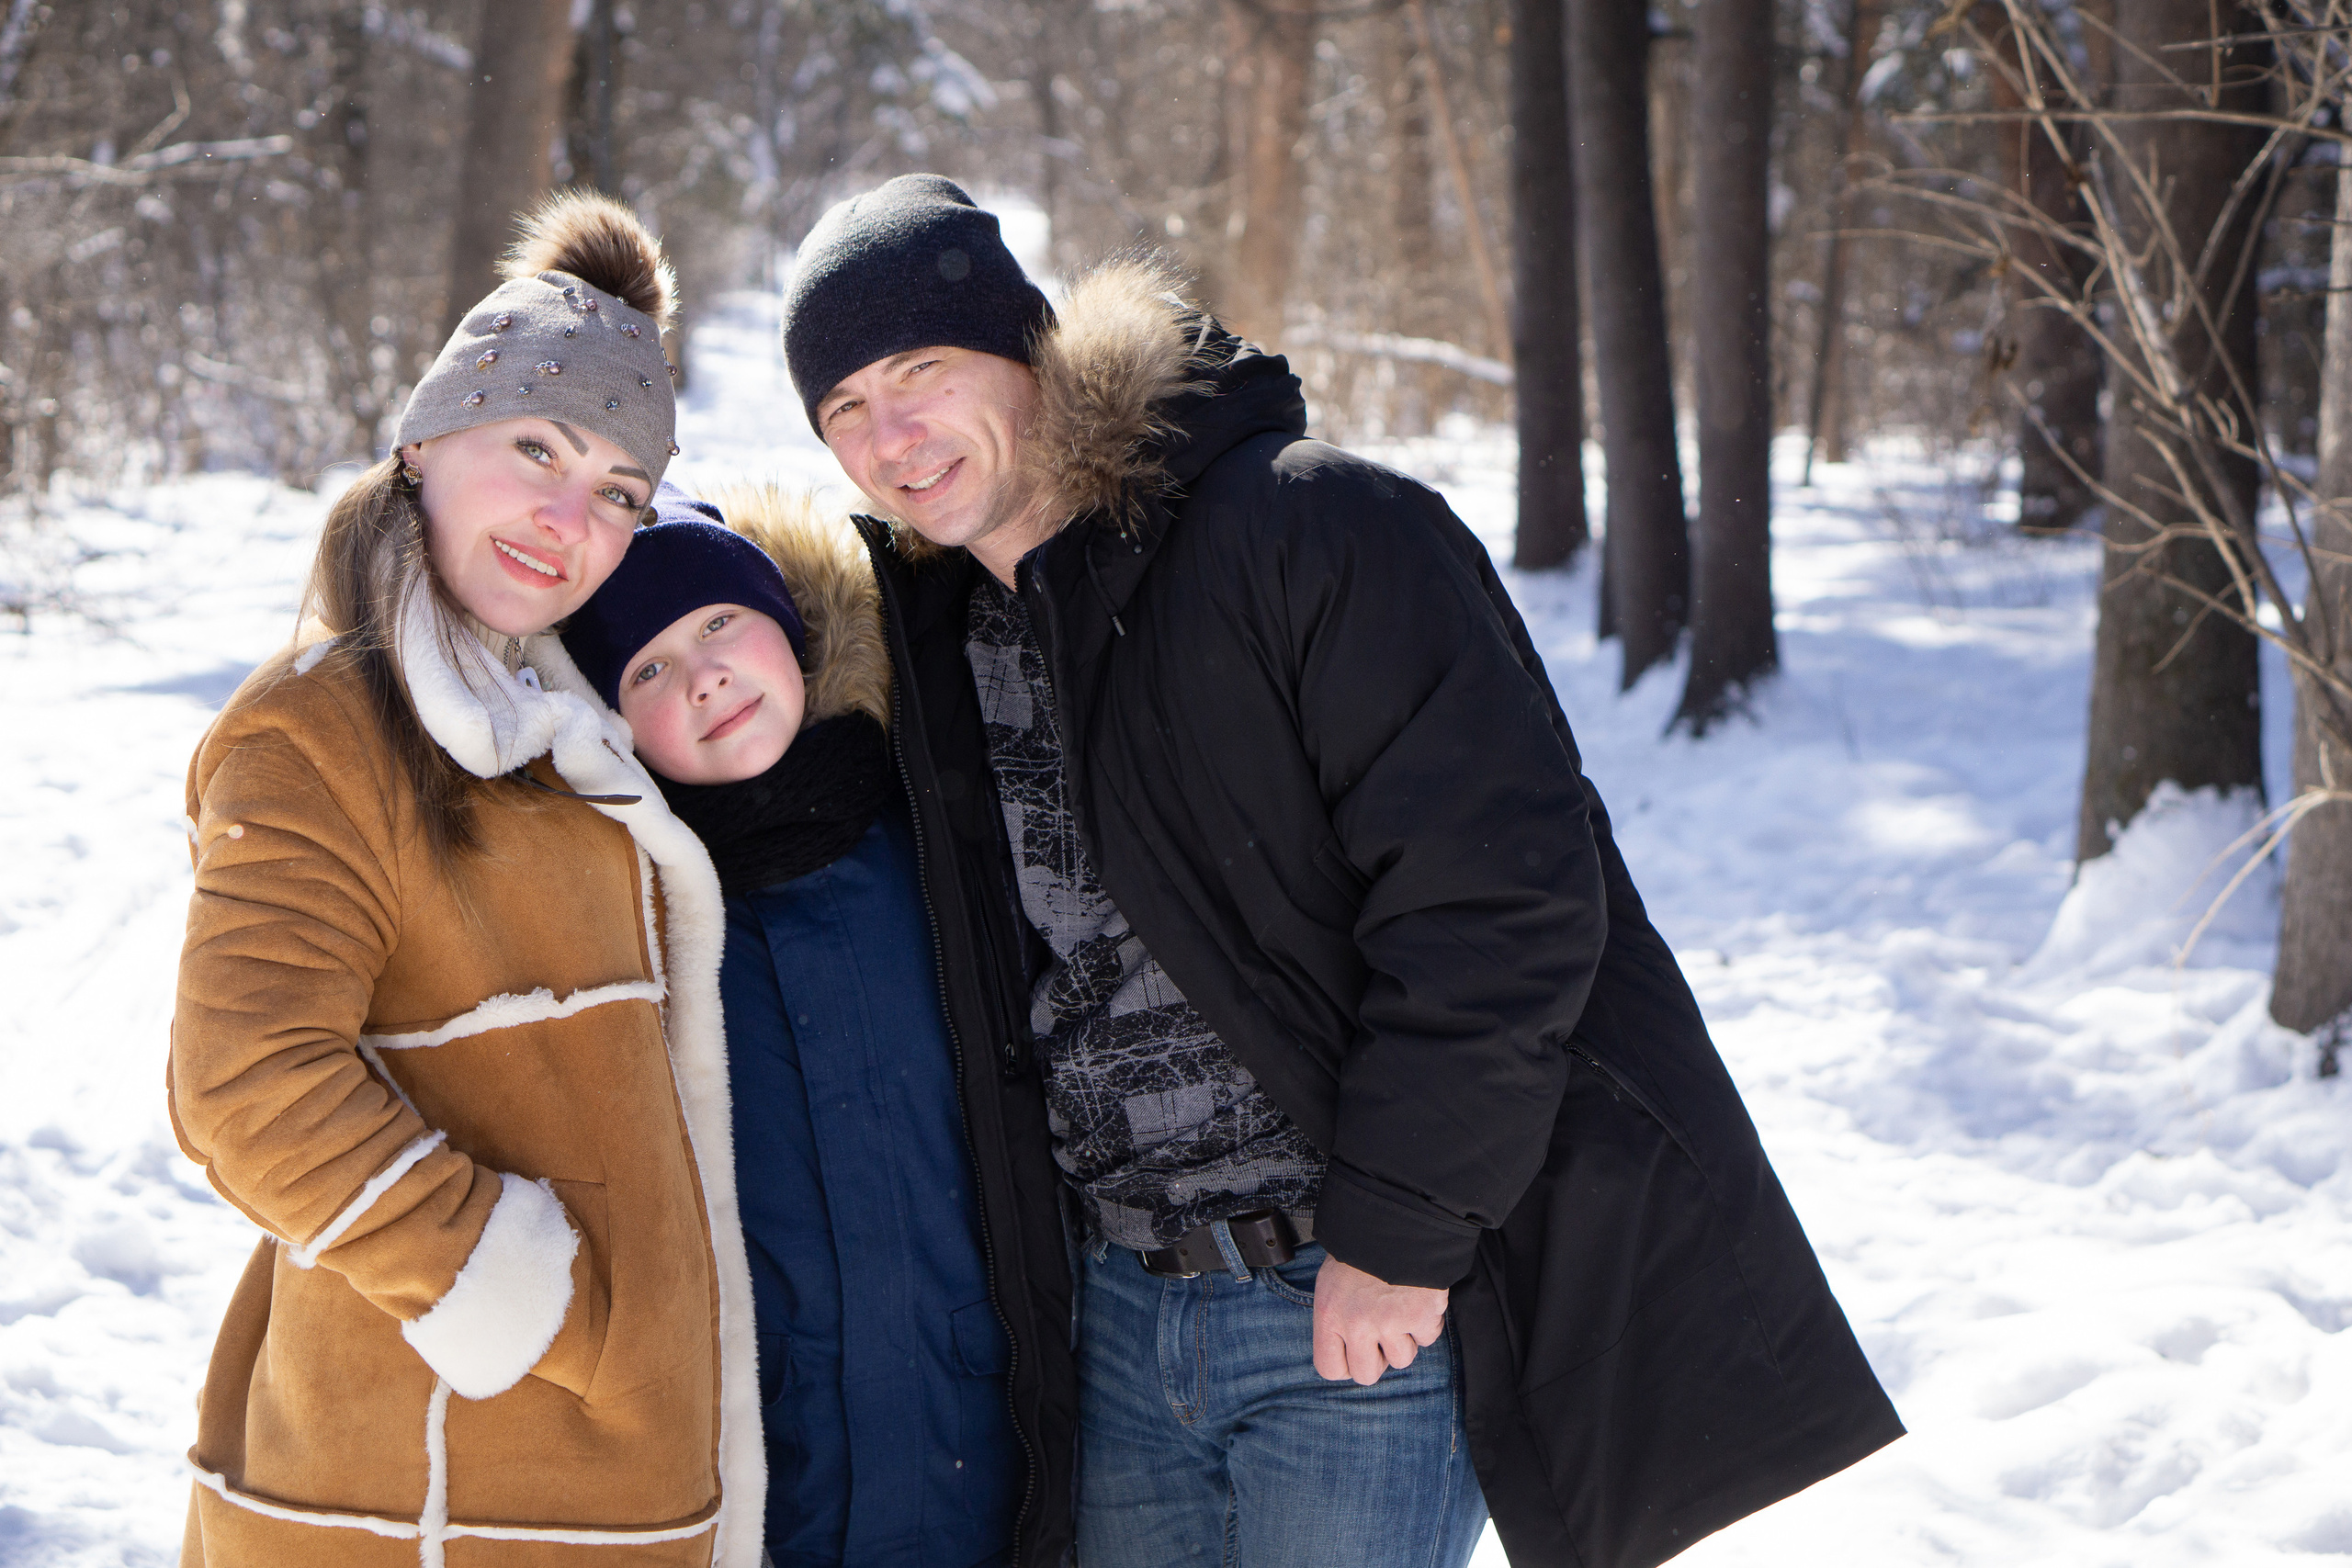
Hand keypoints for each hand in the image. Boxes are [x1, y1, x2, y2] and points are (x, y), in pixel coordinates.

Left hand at [1310, 1253, 1447, 1385]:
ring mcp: (1390, 1323)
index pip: (1330, 1368)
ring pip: (1402, 1359)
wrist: (1396, 1217)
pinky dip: (1427, 1322)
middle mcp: (1357, 1325)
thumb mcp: (1332, 1282)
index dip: (1345, 1365)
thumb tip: (1344, 1351)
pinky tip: (1419, 1298)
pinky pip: (1427, 1339)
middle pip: (1367, 1375)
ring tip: (1400, 1309)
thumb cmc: (1360, 1248)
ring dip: (1404, 1338)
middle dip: (1377, 1359)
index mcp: (1329, 1315)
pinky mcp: (1421, 1316)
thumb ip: (1336, 1319)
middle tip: (1381, 1335)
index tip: (1354, 1353)